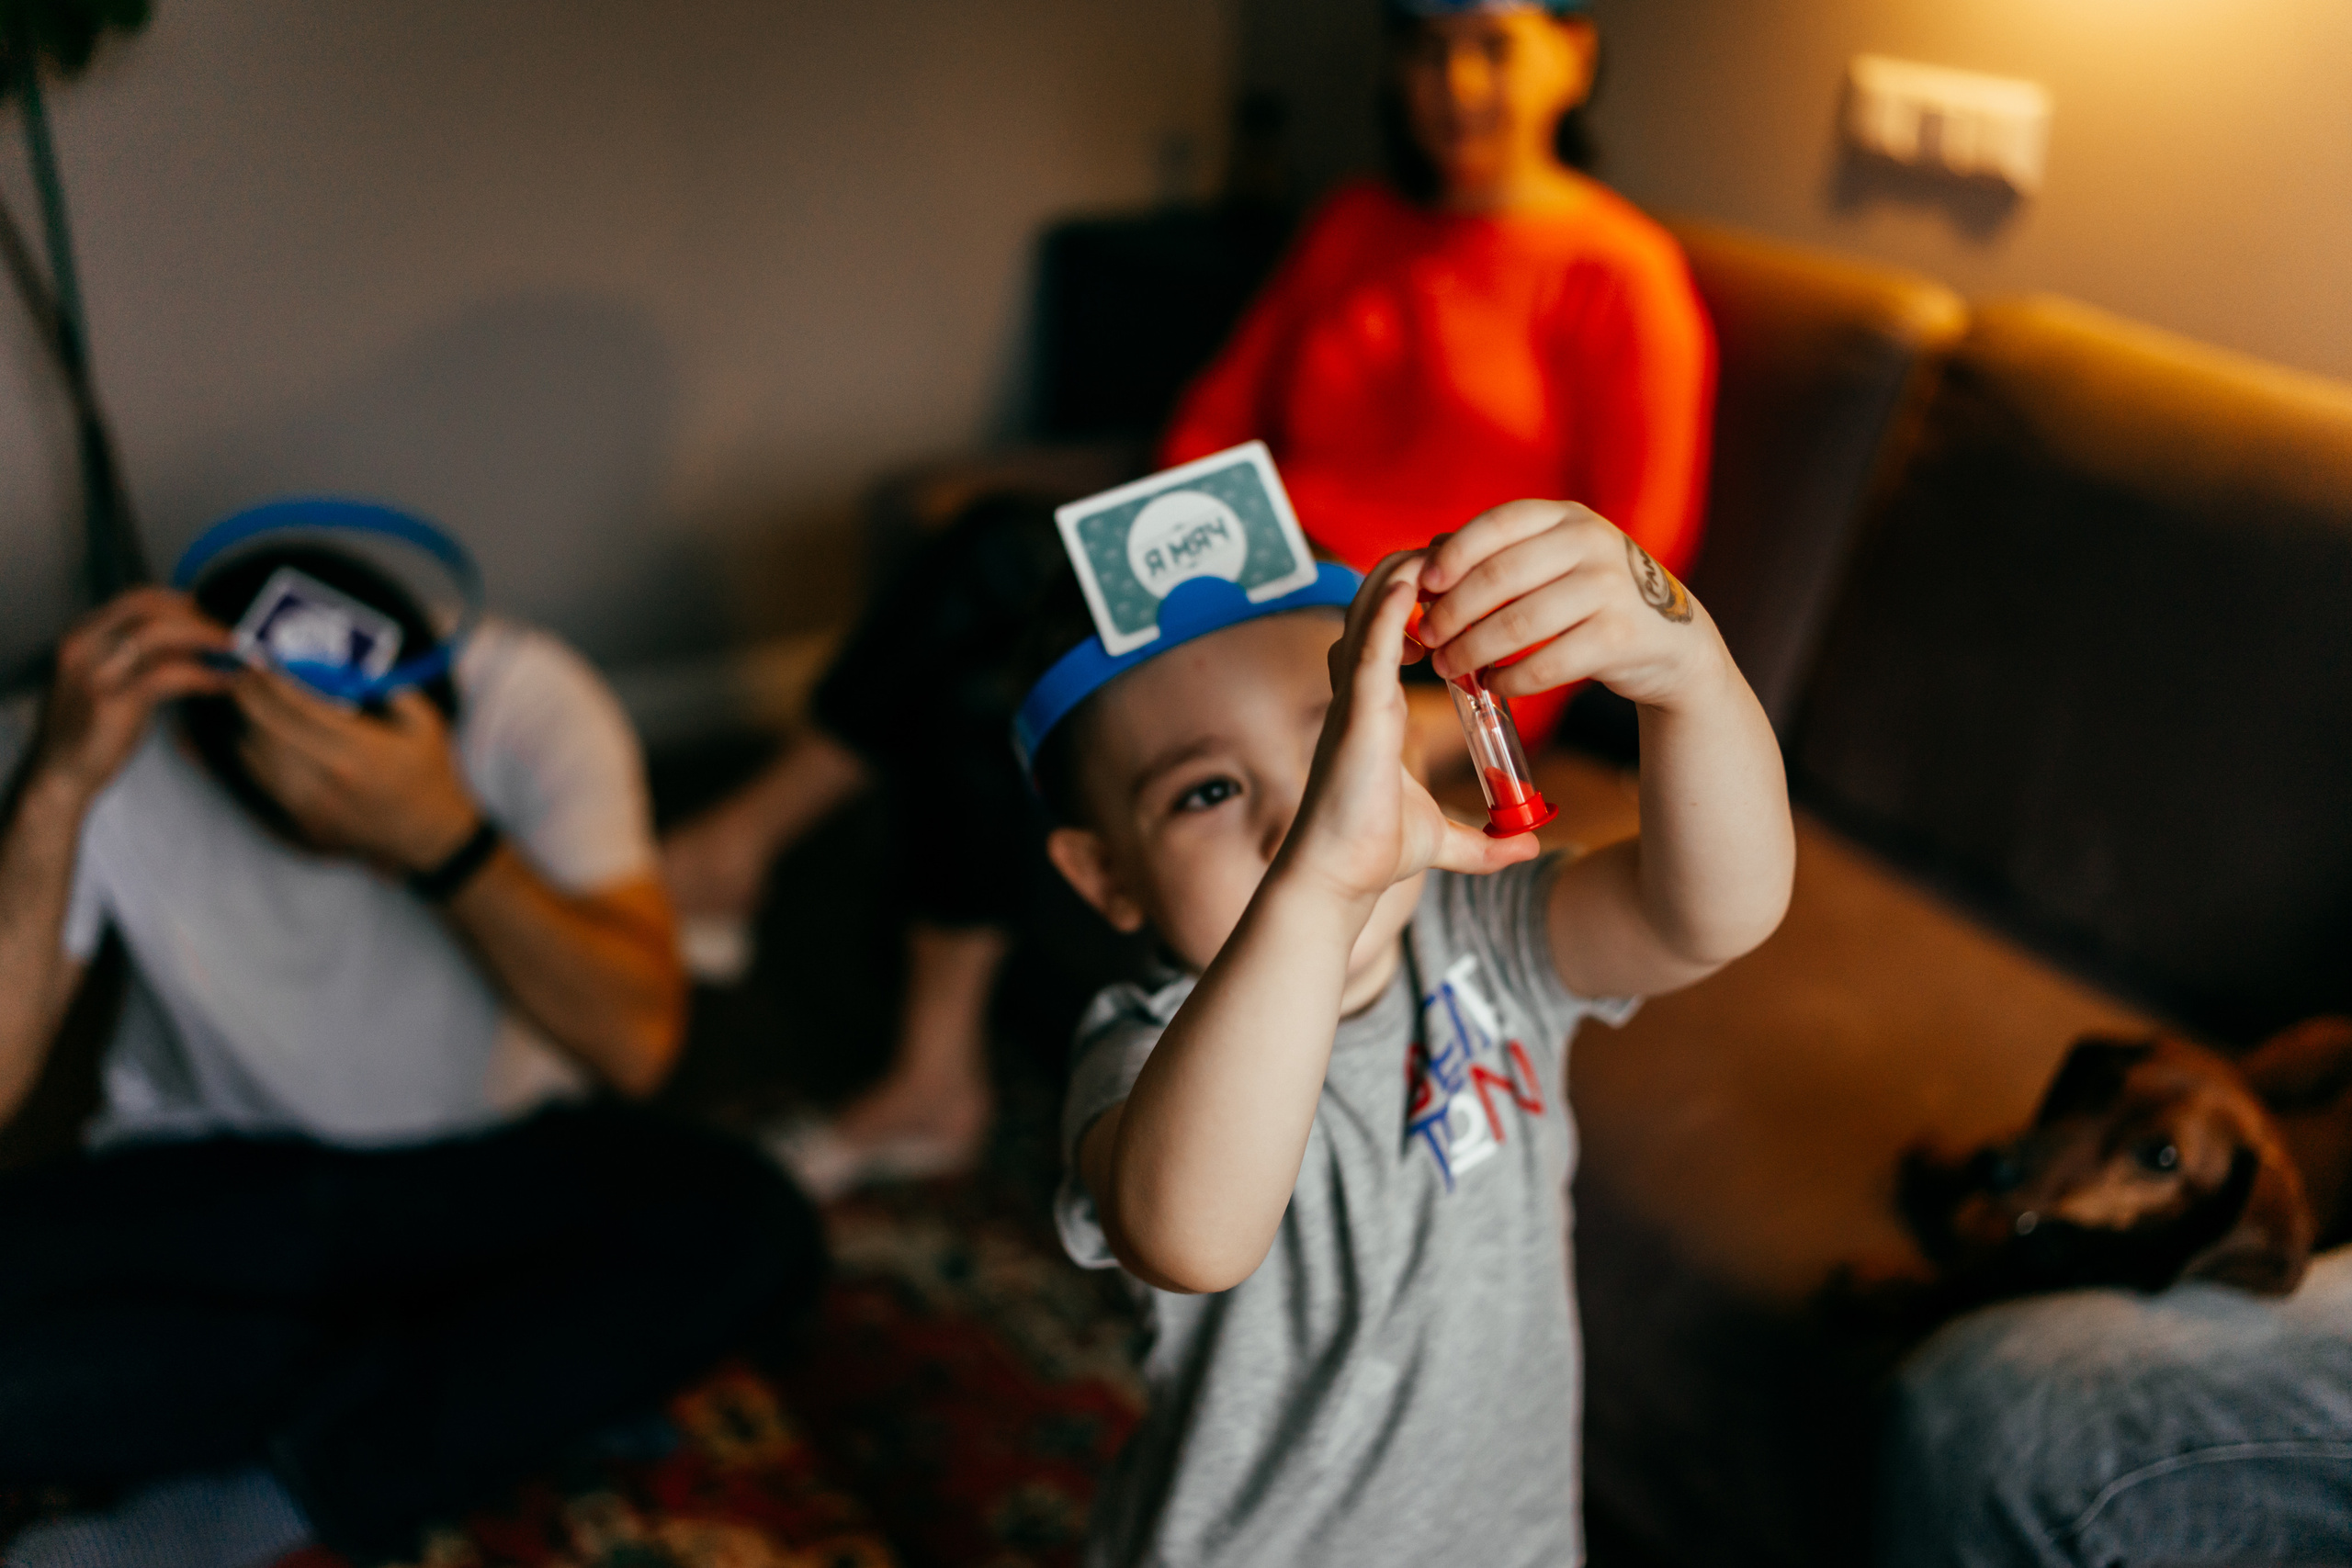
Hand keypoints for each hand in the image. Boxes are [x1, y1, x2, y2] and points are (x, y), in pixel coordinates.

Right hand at [33, 589, 233, 802]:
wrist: (60, 775)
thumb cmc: (93, 729)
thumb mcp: (116, 680)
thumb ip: (148, 656)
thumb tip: (196, 637)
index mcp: (83, 636)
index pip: (138, 598)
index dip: (184, 602)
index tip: (217, 613)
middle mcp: (83, 646)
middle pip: (150, 608)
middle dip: (199, 616)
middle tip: (235, 633)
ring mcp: (94, 672)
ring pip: (158, 634)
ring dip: (206, 638)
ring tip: (239, 652)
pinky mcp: (109, 702)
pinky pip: (166, 675)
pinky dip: (202, 675)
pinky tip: (223, 684)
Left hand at [232, 672, 479, 871]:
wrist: (426, 836)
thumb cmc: (428, 778)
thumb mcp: (427, 727)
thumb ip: (397, 694)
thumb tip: (357, 674)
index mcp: (361, 749)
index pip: (300, 706)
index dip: (275, 681)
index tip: (263, 662)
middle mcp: (330, 776)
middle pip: (270, 728)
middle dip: (250, 697)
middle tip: (243, 676)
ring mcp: (313, 802)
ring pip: (259, 755)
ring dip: (247, 724)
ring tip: (245, 703)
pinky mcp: (302, 821)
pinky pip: (263, 782)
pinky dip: (251, 755)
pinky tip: (250, 738)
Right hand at [1278, 553, 1536, 909]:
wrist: (1338, 877)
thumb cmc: (1375, 854)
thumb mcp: (1444, 842)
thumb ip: (1486, 843)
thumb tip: (1530, 848)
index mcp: (1377, 710)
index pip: (1390, 636)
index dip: (1418, 605)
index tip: (1458, 588)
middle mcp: (1361, 693)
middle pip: (1377, 609)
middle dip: (1412, 576)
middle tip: (1454, 553)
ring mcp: (1354, 696)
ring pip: (1370, 612)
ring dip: (1402, 575)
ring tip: (1439, 545)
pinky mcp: (1356, 708)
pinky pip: (1371, 641)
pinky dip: (1390, 605)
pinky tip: (1414, 577)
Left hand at [1414, 501, 1724, 710]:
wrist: (1670, 637)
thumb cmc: (1590, 596)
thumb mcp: (1554, 559)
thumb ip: (1497, 553)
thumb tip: (1426, 555)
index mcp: (1566, 516)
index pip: (1498, 524)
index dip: (1454, 554)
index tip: (1422, 585)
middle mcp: (1591, 542)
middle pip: (1500, 576)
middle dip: (1453, 610)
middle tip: (1427, 636)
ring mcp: (1610, 588)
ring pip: (1518, 623)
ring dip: (1472, 650)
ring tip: (1447, 667)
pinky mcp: (1620, 637)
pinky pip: (1547, 663)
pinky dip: (1510, 678)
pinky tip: (1492, 684)